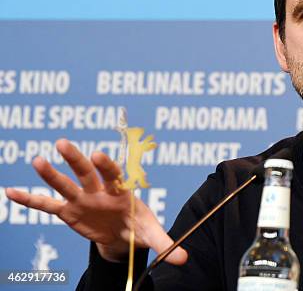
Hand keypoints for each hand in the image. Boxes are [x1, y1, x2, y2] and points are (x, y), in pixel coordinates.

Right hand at [5, 139, 186, 264]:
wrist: (123, 235)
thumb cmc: (138, 227)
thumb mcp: (152, 234)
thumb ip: (166, 244)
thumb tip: (184, 259)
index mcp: (120, 192)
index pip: (113, 175)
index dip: (106, 165)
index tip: (98, 155)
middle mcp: (99, 191)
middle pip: (86, 172)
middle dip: (75, 159)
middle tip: (62, 143)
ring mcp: (81, 199)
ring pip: (65, 184)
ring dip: (50, 174)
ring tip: (36, 161)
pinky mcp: (68, 211)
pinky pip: (47, 205)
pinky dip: (30, 199)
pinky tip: (10, 191)